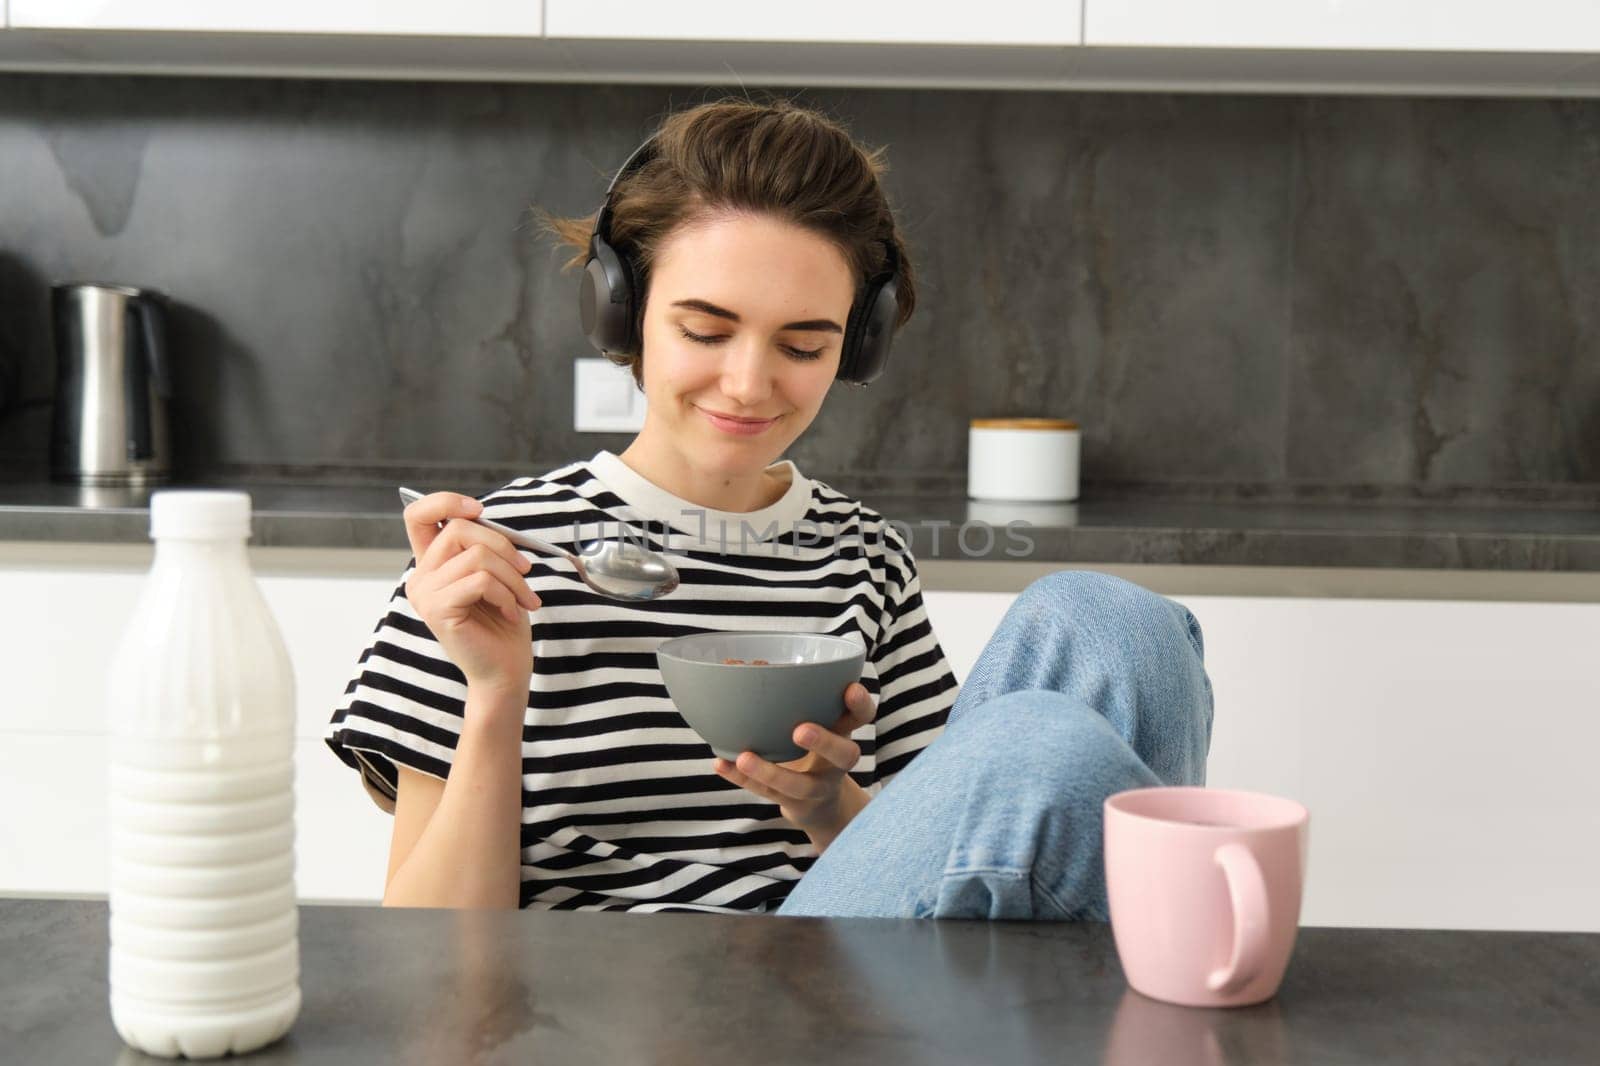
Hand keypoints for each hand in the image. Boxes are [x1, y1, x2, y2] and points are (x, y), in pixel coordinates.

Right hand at [401, 492, 541, 701]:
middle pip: (459, 529)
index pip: (418, 515)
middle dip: (504, 545)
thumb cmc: (503, 622)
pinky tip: (512, 612)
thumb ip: (482, 545)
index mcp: (431, 564)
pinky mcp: (438, 611)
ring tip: (524, 598)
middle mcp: (420, 577)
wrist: (506, 670)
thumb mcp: (495, 573)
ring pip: (477, 555)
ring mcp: (425, 594)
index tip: (478, 509)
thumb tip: (484, 516)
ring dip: (512, 576)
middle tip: (526, 571)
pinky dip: (507, 594)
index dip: (445, 501)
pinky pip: (481, 581)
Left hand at [712, 682, 876, 847]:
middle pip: (844, 756)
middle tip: (799, 730)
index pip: (862, 718)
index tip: (850, 689)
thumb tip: (736, 664)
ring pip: (799, 786)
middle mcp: (836, 763)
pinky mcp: (794, 805)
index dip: (860, 705)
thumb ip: (792, 698)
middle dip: (824, 743)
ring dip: (771, 771)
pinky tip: (722, 764)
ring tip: (744, 757)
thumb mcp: (816, 722)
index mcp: (843, 733)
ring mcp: (817, 788)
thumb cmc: (812, 747)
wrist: (819, 804)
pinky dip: (743, 780)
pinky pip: (767, 795)